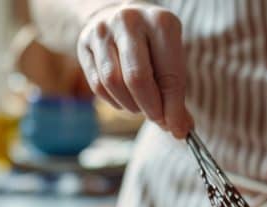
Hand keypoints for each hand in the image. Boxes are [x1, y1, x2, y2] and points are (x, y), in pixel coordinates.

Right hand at [76, 3, 192, 137]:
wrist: (121, 18)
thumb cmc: (154, 46)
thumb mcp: (172, 60)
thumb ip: (176, 94)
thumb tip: (181, 128)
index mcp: (161, 23)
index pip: (169, 75)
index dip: (173, 108)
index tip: (177, 128)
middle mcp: (130, 21)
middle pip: (137, 79)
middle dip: (151, 108)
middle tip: (158, 119)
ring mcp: (103, 30)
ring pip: (114, 83)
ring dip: (131, 106)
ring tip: (141, 106)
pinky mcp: (84, 43)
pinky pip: (98, 85)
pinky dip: (115, 101)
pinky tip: (125, 99)